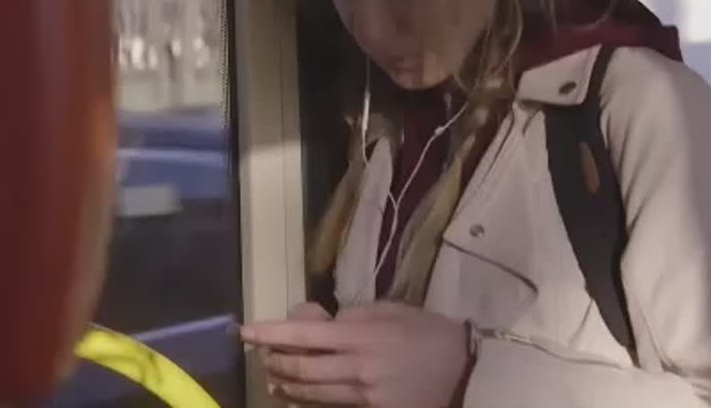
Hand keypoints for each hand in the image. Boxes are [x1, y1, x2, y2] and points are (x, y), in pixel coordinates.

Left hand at [241, 301, 469, 407]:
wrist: (465, 371)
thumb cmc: (428, 332)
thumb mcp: (390, 311)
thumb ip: (354, 317)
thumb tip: (324, 323)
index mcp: (360, 335)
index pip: (304, 334)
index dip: (270, 333)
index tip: (245, 331)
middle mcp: (356, 368)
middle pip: (301, 370)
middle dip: (275, 362)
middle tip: (262, 356)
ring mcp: (364, 397)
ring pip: (312, 394)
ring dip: (287, 386)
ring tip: (273, 379)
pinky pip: (333, 407)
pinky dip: (310, 402)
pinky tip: (298, 399)